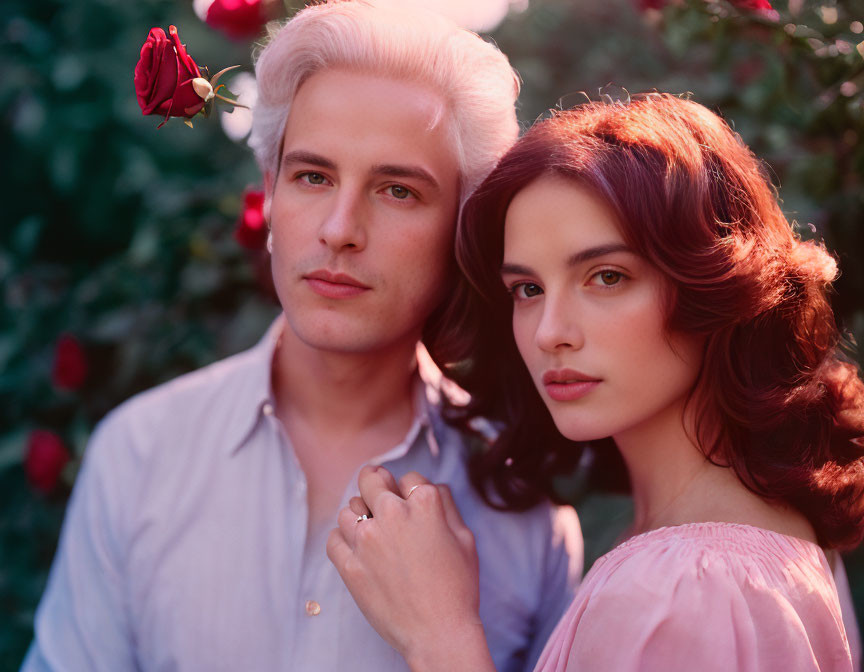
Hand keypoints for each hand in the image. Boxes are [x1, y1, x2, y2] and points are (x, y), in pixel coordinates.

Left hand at [327, 467, 490, 670]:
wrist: (438, 633)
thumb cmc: (457, 589)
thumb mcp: (464, 539)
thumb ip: (447, 505)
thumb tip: (434, 487)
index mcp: (424, 505)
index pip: (409, 477)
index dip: (410, 487)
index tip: (409, 498)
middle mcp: (391, 515)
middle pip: (371, 480)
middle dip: (376, 481)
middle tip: (378, 488)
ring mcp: (366, 539)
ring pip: (349, 508)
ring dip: (359, 512)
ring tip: (370, 527)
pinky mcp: (349, 564)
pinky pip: (334, 538)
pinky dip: (343, 538)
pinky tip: (356, 547)